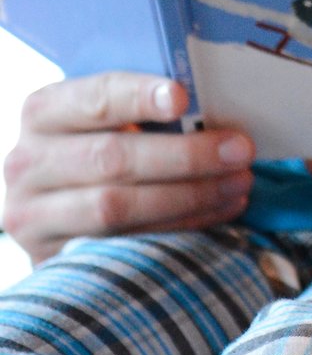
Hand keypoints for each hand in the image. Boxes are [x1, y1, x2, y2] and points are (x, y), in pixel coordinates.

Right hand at [2, 73, 253, 263]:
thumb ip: (142, 109)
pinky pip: (124, 245)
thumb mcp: (103, 119)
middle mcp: (27, 162)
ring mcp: (33, 215)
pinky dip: (179, 228)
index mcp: (43, 111)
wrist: (54, 209)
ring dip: (190, 196)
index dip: (139, 97)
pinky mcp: (52, 258)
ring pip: (117, 207)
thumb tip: (214, 102)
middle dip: (185, 155)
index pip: (94, 98)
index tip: (184, 97)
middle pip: (112, 158)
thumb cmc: (97, 146)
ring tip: (238, 184)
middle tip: (241, 150)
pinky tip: (218, 212)